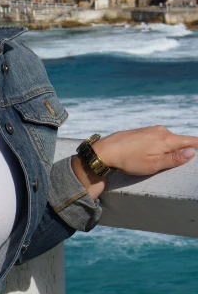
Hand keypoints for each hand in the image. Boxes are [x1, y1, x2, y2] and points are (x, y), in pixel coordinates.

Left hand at [72, 125, 197, 198]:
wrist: (105, 150)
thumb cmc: (129, 160)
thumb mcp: (154, 164)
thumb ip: (174, 158)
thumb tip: (192, 152)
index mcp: (167, 139)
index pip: (191, 141)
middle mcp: (161, 131)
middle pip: (179, 141)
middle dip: (181, 151)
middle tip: (174, 164)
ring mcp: (150, 130)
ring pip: (167, 140)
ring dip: (168, 149)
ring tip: (157, 160)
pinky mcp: (142, 131)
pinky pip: (157, 138)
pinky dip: (158, 146)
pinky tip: (148, 154)